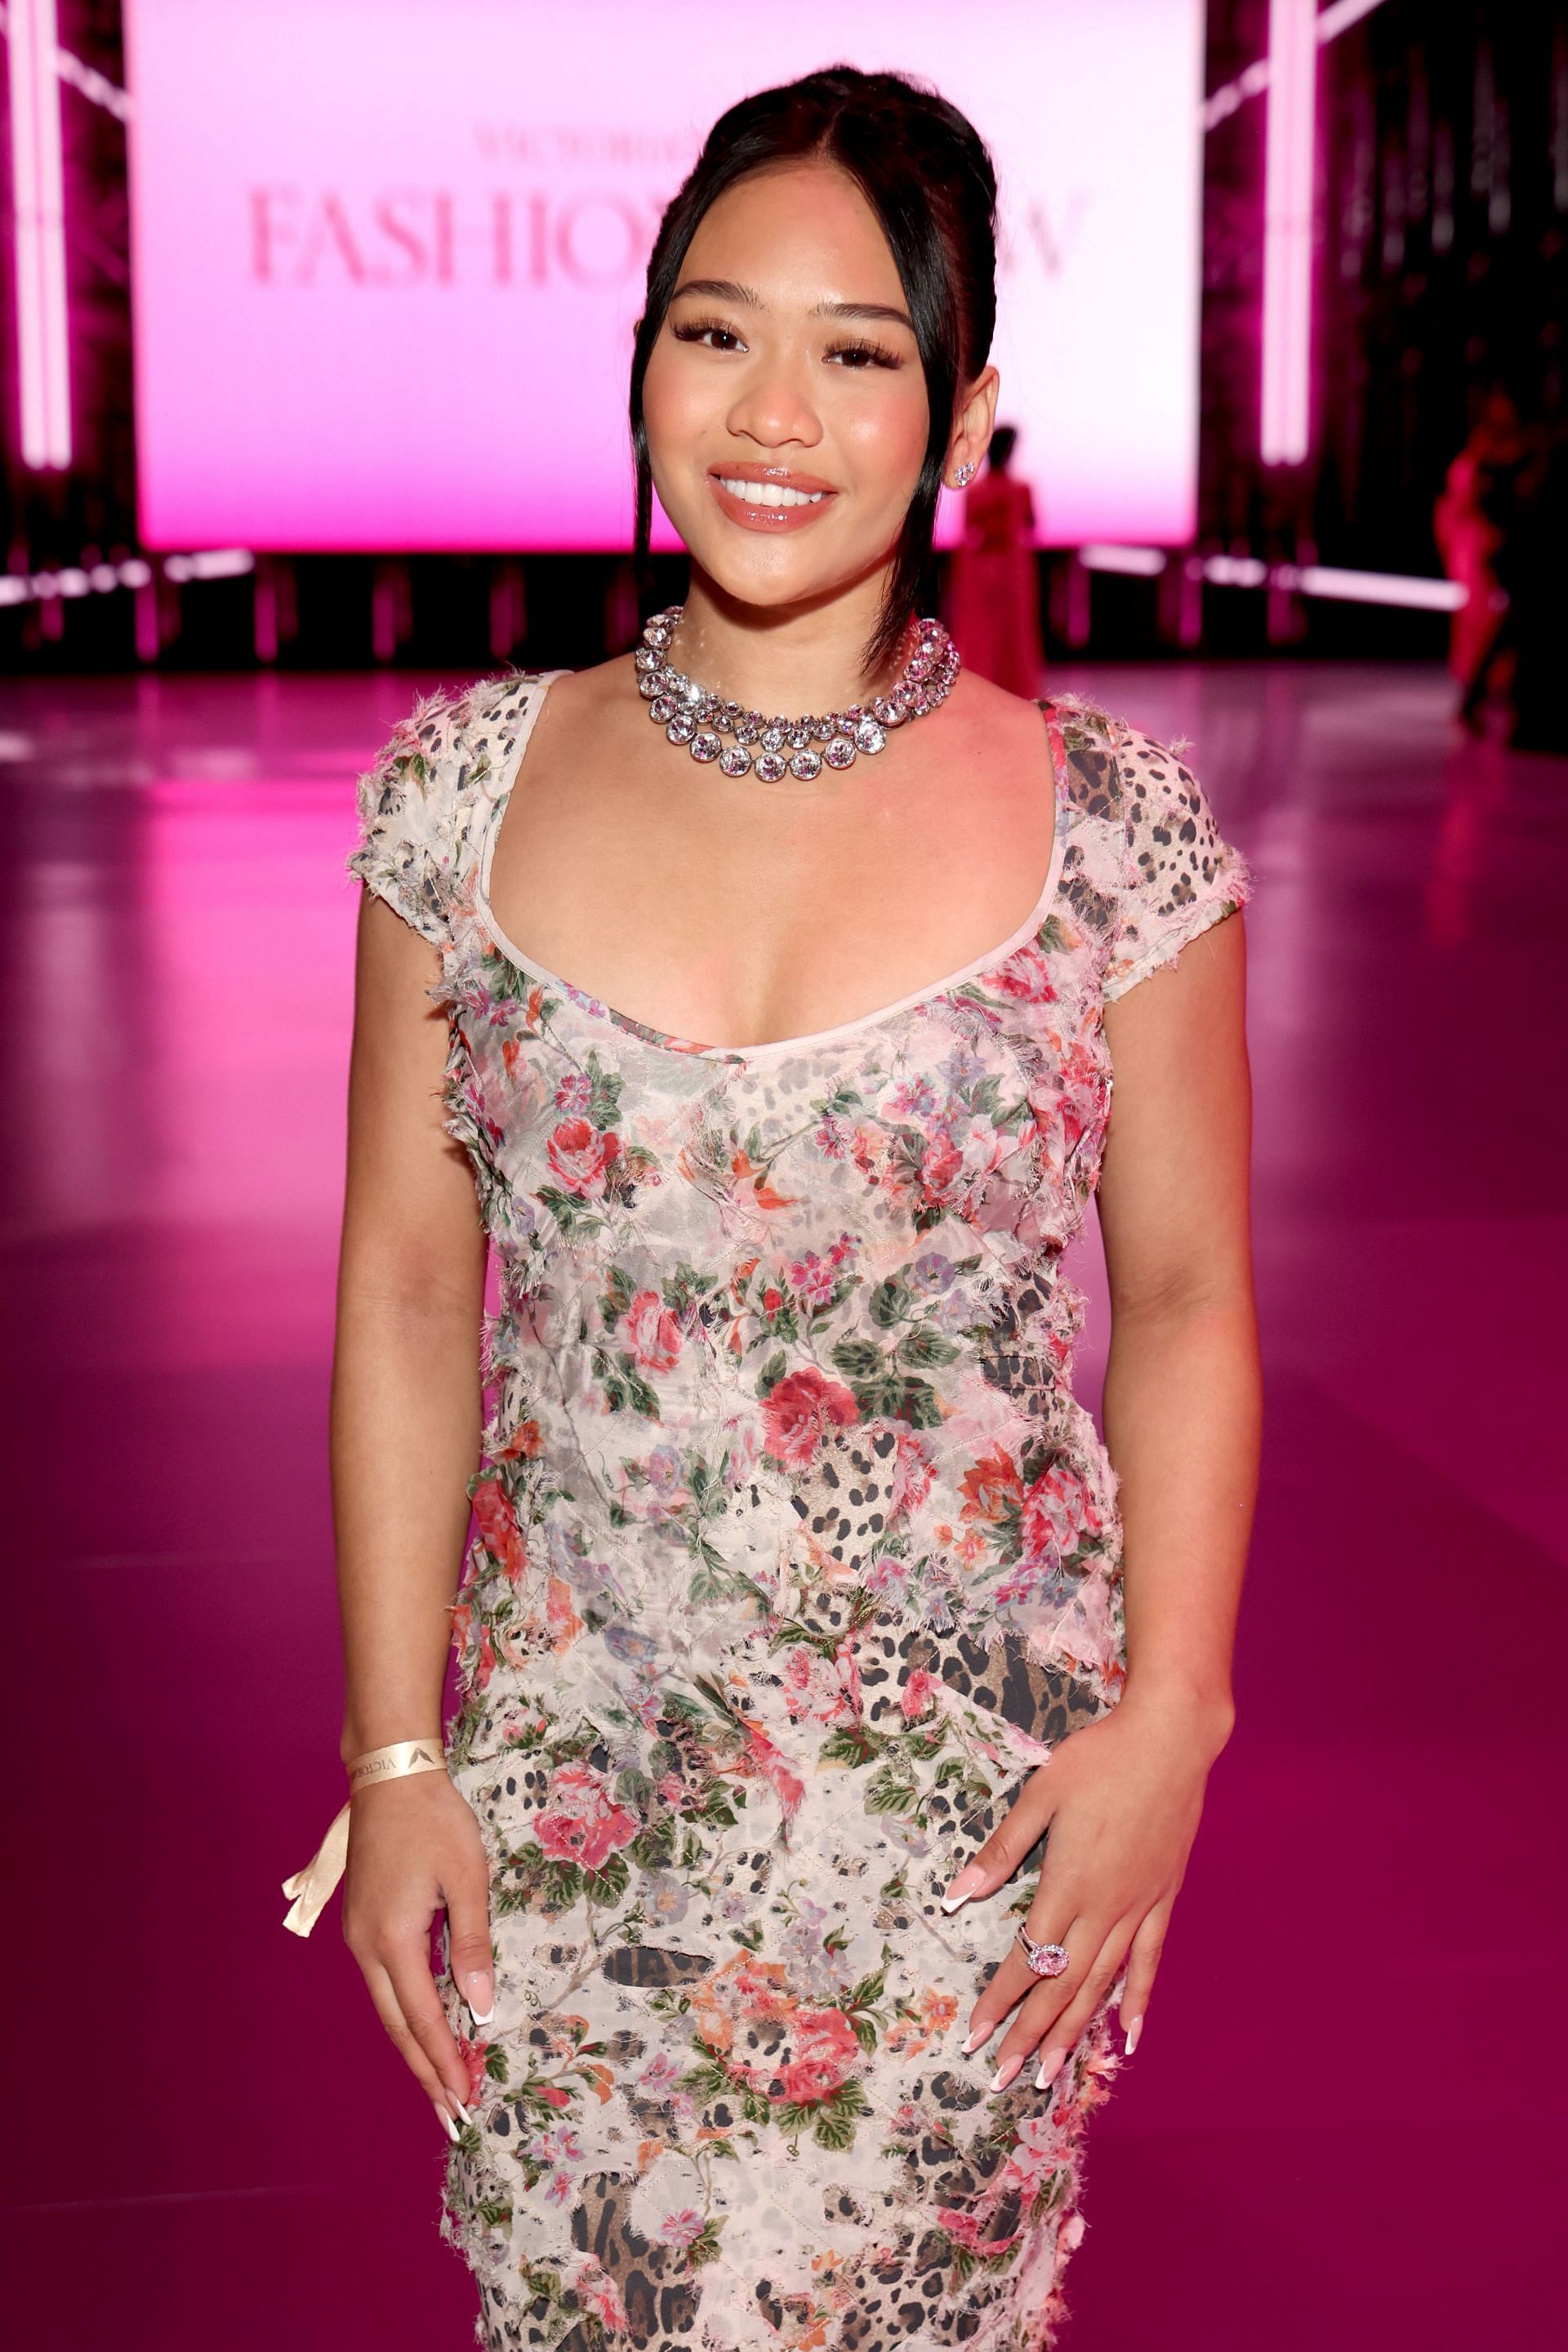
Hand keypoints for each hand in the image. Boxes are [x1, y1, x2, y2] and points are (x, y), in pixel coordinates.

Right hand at [341, 1770, 494, 2139]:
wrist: (390, 1776)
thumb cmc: (434, 1821)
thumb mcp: (467, 1879)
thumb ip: (472, 1946)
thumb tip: (480, 2009)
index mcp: (392, 1940)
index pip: (422, 2018)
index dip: (445, 2062)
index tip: (465, 2100)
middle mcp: (367, 1947)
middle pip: (397, 2026)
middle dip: (426, 2072)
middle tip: (453, 2116)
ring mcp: (360, 1936)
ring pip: (388, 2008)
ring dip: (415, 2047)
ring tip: (443, 2084)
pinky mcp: (363, 1924)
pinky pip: (385, 1983)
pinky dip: (406, 2014)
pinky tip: (425, 2029)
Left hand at [941, 1691, 1228, 2089]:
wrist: (1170, 1740)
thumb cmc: (1099, 1759)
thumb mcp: (1041, 1795)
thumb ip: (1003, 1849)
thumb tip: (959, 1895)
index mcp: (1068, 1885)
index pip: (1028, 1958)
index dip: (999, 2000)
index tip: (975, 2036)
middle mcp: (1103, 1908)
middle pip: (1062, 1985)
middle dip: (1029, 2034)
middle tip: (1004, 2079)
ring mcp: (1138, 1907)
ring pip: (1101, 1984)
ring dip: (1074, 2031)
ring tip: (1052, 2073)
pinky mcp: (1163, 1899)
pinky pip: (1148, 1960)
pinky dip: (1137, 2000)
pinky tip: (1129, 2034)